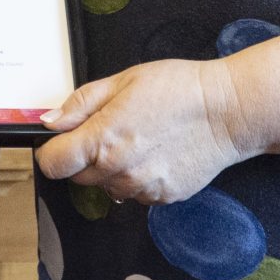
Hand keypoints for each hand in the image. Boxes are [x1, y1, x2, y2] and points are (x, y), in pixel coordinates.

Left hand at [33, 58, 246, 205]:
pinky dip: (138, 178)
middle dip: (84, 157)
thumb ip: (80, 105)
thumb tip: (50, 122)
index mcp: (102, 139)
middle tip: (111, 130)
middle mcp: (119, 171)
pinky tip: (156, 154)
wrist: (229, 111)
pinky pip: (135, 193)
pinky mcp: (163, 198)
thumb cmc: (178, 89)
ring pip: (107, 187)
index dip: (52, 150)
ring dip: (112, 170)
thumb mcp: (122, 81)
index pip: (52, 164)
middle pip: (78, 177)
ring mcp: (142, 188)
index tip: (60, 141)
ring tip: (138, 140)